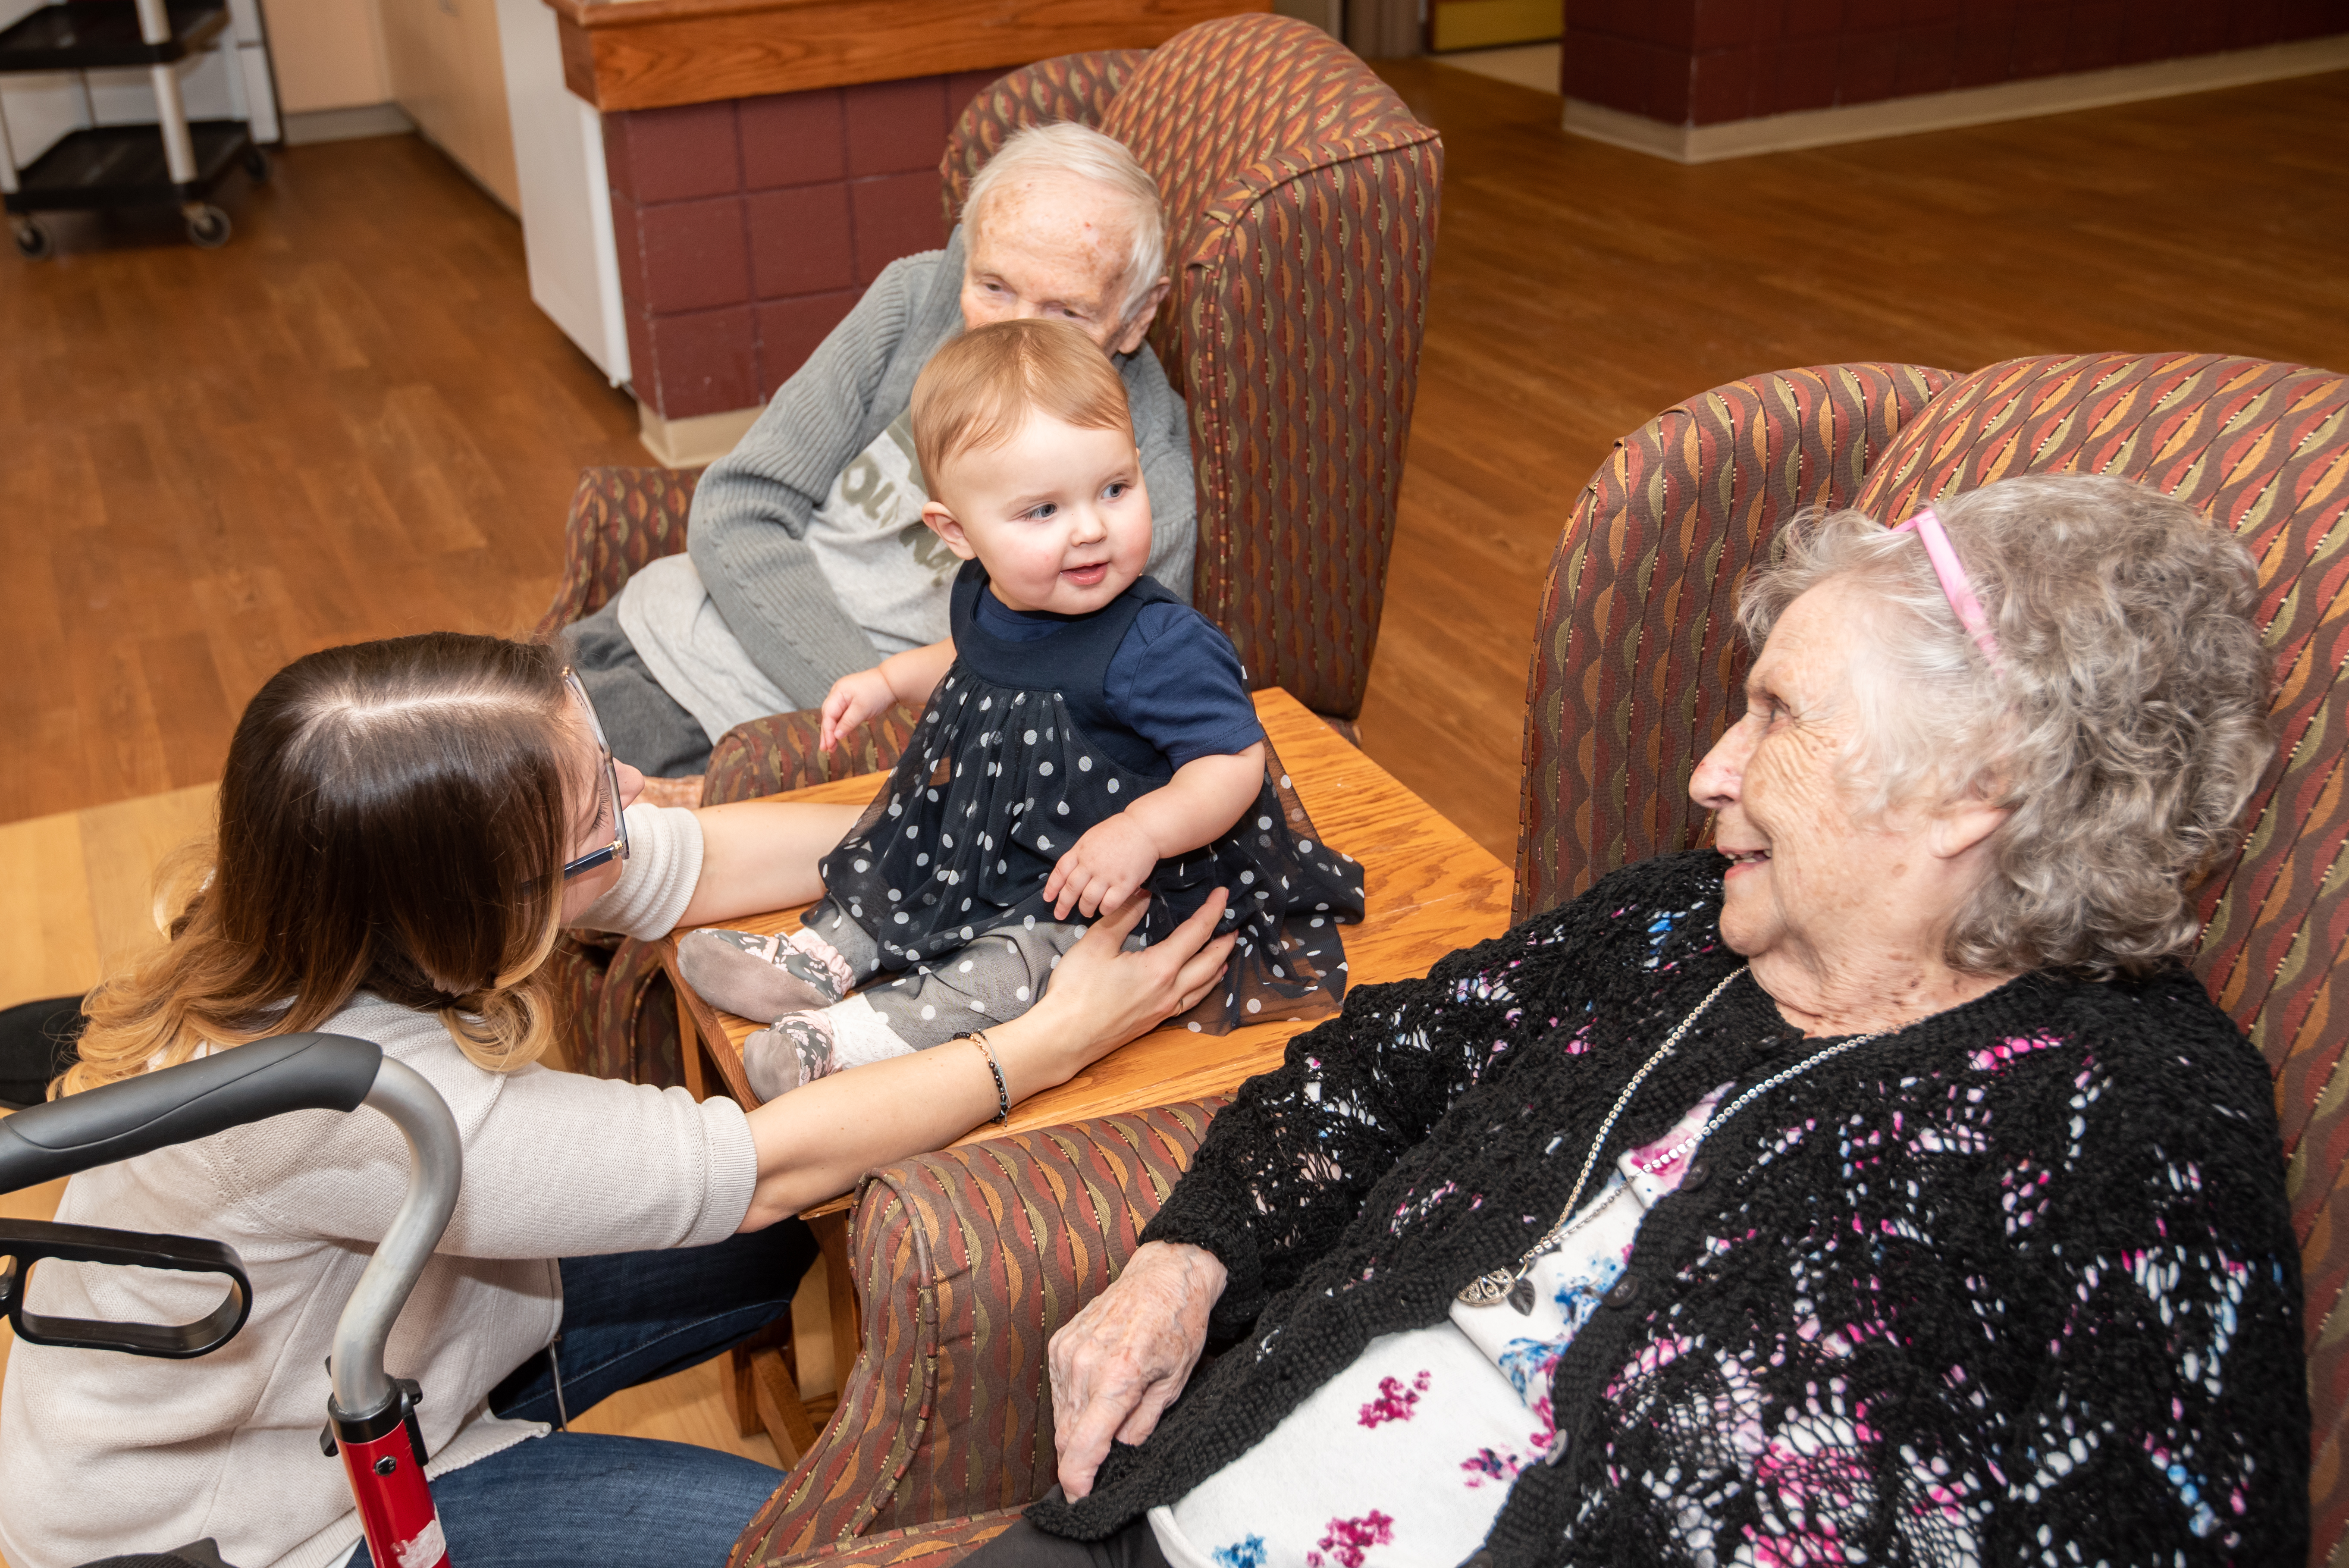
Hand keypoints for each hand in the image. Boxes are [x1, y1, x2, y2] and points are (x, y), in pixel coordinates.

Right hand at [819, 667, 894, 750]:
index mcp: (838, 692)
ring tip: (831, 747)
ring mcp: (846, 698)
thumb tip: (836, 735)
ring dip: (833, 731)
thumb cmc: (878, 691)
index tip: (828, 745)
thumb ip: (847, 722)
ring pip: (835, 717)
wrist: (893, 682)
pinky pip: (843, 716)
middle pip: (829, 716)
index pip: (828, 714)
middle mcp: (839, 694)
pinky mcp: (853, 703)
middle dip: (827, 733)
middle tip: (825, 749)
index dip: (827, 731)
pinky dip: (841, 726)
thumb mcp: (862, 709)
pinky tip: (839, 735)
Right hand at [1015, 888, 1233, 1078]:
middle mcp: (1170, 990)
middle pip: (1210, 962)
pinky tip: (1201, 985)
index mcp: (1160, 968)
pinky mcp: (1154, 1022)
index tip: (1223, 894)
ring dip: (1219, 965)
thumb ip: (1124, 916)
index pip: (1196, 933)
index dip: (1212, 911)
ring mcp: (1164, 1009)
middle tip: (1234, 924)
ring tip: (1226, 953)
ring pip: (1205, 985)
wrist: (1064, 1037)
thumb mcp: (1096, 943)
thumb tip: (1143, 895)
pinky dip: (1204, 988)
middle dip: (1224, 941)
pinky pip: (1191, 1001)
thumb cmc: (1076, 990)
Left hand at [1043, 814, 1159, 918]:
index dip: (1052, 887)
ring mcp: (1107, 874)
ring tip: (1087, 912)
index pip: (1060, 872)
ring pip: (1088, 900)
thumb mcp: (1091, 837)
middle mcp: (1091, 864)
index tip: (1048, 899)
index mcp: (1081, 851)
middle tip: (1060, 915)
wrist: (1144, 828)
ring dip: (1085, 909)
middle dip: (1064, 905)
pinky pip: (1109, 903)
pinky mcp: (1124, 883)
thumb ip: (1080, 854)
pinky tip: (1105, 909)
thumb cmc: (1119, 831)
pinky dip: (1105, 909)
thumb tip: (1069, 871)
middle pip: (1071, 889)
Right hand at [1050, 1241, 1227, 1498]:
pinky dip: (1074, 1404)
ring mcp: (1067, 1351)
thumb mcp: (1174, 1383)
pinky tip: (1097, 1396)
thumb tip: (1121, 1454)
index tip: (1080, 1500)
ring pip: (1060, 1416)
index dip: (1077, 1482)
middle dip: (1080, 1461)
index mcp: (1117, 1377)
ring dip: (1077, 1432)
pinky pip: (1058, 1390)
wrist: (1165, 1274)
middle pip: (1067, 1437)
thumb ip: (1143, 1423)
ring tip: (1108, 1423)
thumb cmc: (1178, 1325)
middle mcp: (1084, 1364)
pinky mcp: (1059, 1343)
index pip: (1082, 1446)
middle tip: (1102, 1470)